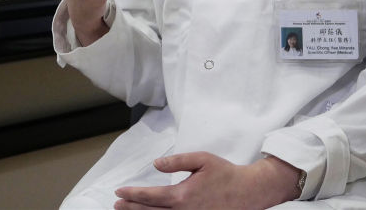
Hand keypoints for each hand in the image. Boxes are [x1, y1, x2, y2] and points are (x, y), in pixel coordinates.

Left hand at [114, 152, 300, 209]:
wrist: (249, 192)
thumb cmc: (226, 174)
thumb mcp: (202, 160)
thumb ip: (177, 161)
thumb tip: (156, 164)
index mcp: (183, 195)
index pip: (151, 197)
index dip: (133, 195)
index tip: (119, 193)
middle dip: (131, 209)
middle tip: (116, 205)